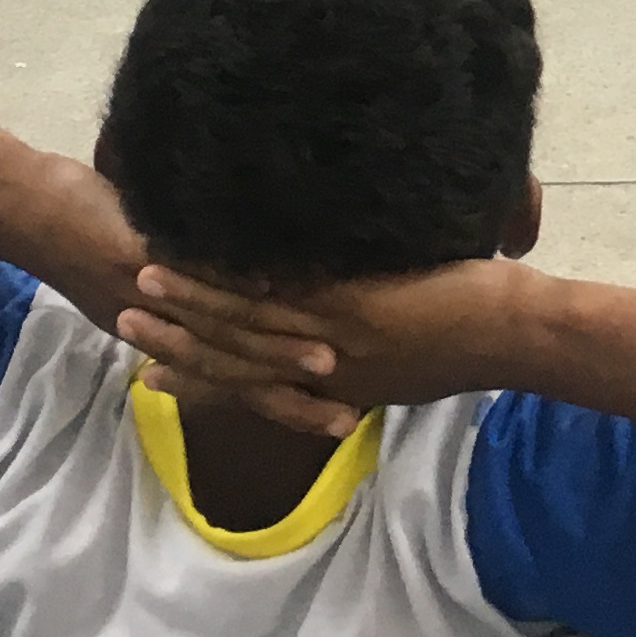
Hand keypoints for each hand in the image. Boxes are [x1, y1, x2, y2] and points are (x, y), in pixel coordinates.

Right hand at [121, 254, 534, 421]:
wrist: (513, 335)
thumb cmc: (471, 336)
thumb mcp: (402, 358)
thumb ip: (365, 347)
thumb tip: (336, 333)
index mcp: (335, 383)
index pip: (250, 383)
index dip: (198, 372)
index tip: (152, 365)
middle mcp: (323, 371)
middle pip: (232, 358)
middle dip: (175, 339)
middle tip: (122, 322)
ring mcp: (332, 341)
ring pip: (244, 326)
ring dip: (189, 305)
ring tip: (143, 280)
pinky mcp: (348, 309)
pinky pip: (277, 296)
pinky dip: (234, 277)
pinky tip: (201, 253)